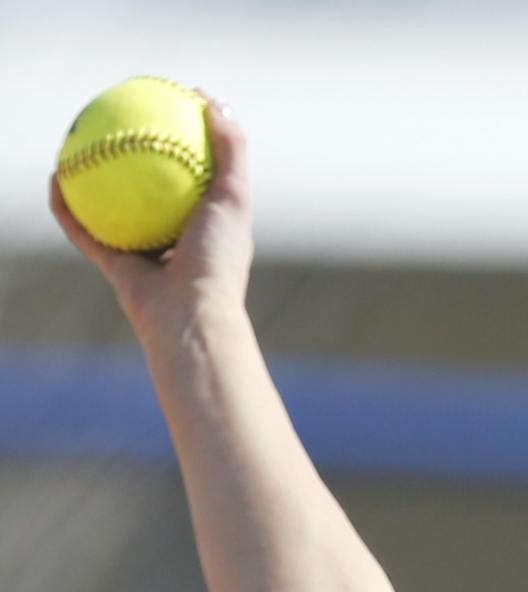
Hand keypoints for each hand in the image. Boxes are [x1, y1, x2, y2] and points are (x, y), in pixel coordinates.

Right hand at [48, 97, 253, 333]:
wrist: (189, 316)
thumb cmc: (217, 258)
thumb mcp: (234, 197)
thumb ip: (230, 150)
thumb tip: (213, 101)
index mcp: (207, 227)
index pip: (196, 177)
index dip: (182, 144)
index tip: (167, 108)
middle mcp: (177, 241)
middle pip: (151, 194)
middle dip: (133, 162)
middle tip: (114, 121)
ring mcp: (146, 255)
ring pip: (113, 212)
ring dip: (92, 183)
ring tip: (75, 144)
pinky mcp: (117, 269)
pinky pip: (85, 231)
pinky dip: (67, 207)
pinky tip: (55, 175)